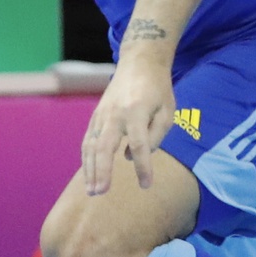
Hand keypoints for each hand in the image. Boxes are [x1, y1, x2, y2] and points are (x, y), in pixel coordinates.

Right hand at [81, 54, 176, 196]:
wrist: (139, 64)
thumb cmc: (158, 90)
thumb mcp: (168, 111)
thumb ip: (155, 136)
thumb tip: (133, 158)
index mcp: (137, 111)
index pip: (139, 145)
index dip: (143, 167)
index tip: (146, 185)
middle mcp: (115, 113)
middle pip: (105, 146)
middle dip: (102, 171)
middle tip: (101, 192)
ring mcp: (102, 115)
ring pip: (91, 145)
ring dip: (90, 170)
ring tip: (91, 191)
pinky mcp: (95, 116)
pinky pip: (88, 141)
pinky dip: (87, 160)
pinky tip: (89, 176)